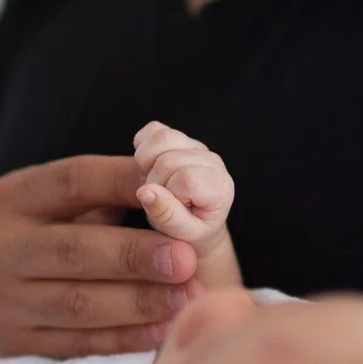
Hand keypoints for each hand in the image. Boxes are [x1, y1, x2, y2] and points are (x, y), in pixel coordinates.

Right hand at [0, 155, 201, 358]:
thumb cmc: (47, 235)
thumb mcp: (61, 203)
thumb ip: (106, 193)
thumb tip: (171, 186)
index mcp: (13, 197)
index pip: (74, 181)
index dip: (126, 184)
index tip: (176, 192)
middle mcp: (0, 247)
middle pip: (74, 249)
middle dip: (136, 255)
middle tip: (187, 259)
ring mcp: (5, 299)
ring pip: (78, 303)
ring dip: (140, 302)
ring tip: (186, 298)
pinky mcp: (18, 342)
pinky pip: (80, 343)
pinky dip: (126, 338)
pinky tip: (163, 329)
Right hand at [133, 122, 233, 254]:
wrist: (196, 225)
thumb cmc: (191, 231)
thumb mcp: (182, 233)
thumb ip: (167, 215)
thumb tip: (146, 192)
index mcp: (219, 186)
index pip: (186, 177)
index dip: (168, 193)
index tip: (170, 208)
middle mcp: (212, 162)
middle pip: (168, 159)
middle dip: (154, 183)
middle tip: (160, 200)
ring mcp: (196, 147)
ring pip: (161, 138)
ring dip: (146, 163)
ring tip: (154, 184)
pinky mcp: (180, 138)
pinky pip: (153, 130)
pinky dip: (142, 147)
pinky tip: (148, 167)